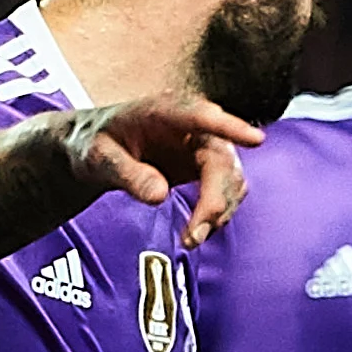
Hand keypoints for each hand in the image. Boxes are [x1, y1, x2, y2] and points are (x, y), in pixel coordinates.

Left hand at [57, 93, 265, 246]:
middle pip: (222, 158)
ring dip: (219, 211)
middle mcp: (190, 125)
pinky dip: (217, 213)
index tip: (257, 139)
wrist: (96, 151)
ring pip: (230, 177)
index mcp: (163, 111)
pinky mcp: (205, 165)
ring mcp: (201, 144)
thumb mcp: (98, 158)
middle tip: (194, 236)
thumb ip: (127, 174)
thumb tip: (159, 195)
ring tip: (191, 240)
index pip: (203, 115)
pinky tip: (197, 231)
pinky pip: (226, 189)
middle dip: (215, 200)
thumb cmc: (94, 146)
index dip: (232, 127)